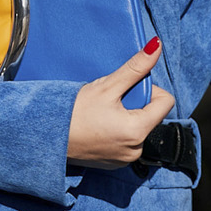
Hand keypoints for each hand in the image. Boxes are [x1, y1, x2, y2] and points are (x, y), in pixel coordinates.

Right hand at [67, 40, 174, 167]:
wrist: (45, 137)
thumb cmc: (73, 113)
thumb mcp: (106, 86)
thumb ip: (135, 67)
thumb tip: (156, 46)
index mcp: (138, 131)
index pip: (165, 102)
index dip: (150, 89)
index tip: (128, 89)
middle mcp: (135, 150)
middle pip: (151, 115)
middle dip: (135, 104)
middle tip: (110, 101)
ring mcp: (124, 160)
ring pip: (139, 128)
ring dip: (126, 118)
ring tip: (102, 114)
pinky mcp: (114, 164)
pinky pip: (126, 142)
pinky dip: (117, 131)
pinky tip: (98, 126)